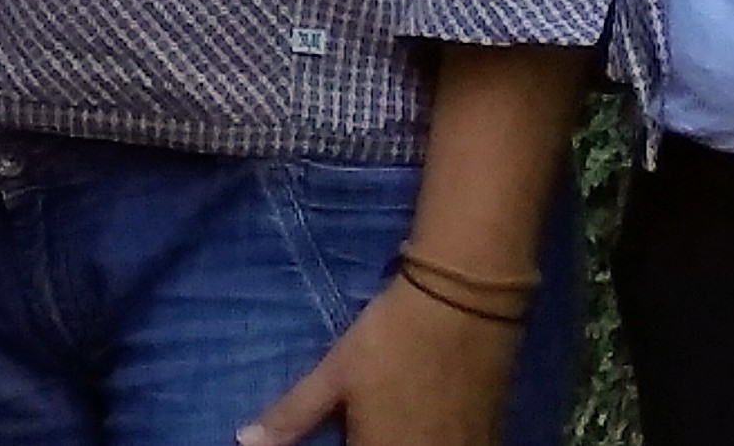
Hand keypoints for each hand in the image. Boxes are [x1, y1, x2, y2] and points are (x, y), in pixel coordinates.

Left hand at [241, 277, 520, 445]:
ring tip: (389, 421)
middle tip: (362, 424)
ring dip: (401, 442)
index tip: (344, 435)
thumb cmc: (389, 337)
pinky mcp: (489, 437)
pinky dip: (432, 442)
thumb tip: (244, 440)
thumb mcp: (335, 373)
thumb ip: (293, 416)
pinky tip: (422, 426)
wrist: (463, 301)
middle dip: (368, 443)